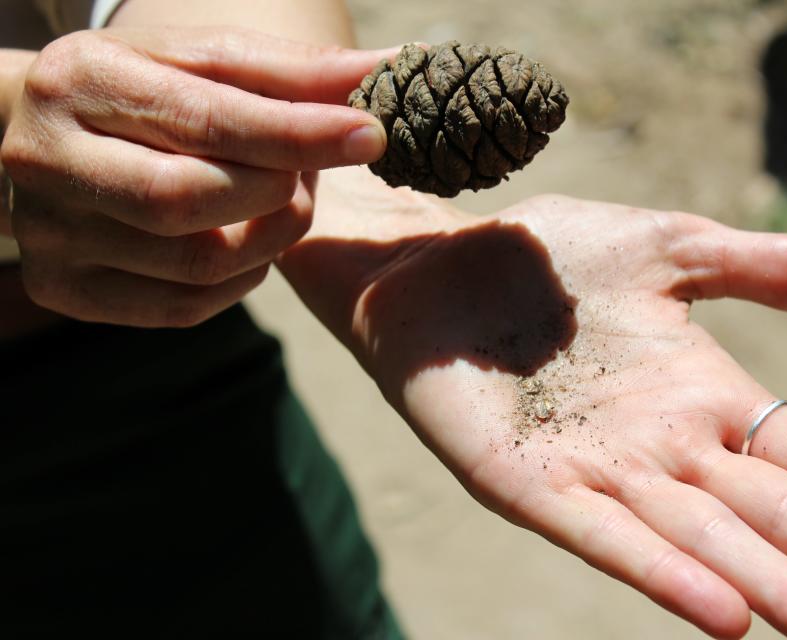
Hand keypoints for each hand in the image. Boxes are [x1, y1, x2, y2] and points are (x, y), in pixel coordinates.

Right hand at [0, 27, 392, 325]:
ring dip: (268, 236)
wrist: (43, 137)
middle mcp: (46, 161)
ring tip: (277, 198)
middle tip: (305, 172)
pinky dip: (240, 277)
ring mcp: (49, 237)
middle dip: (276, 190)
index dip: (296, 134)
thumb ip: (292, 72)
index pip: (204, 120)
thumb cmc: (142, 91)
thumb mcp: (204, 62)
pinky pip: (186, 305)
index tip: (368, 135)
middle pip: (190, 200)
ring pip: (197, 263)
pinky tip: (243, 239)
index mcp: (79, 82)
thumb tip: (390, 68)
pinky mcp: (68, 291)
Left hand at [278, 170, 786, 639]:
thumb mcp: (671, 248)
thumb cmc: (551, 256)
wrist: (438, 263)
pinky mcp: (529, 483)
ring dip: (786, 593)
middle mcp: (666, 447)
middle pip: (779, 518)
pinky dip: (666, 573)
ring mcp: (599, 471)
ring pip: (709, 541)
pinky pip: (607, 534)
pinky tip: (728, 616)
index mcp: (707, 393)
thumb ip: (768, 270)